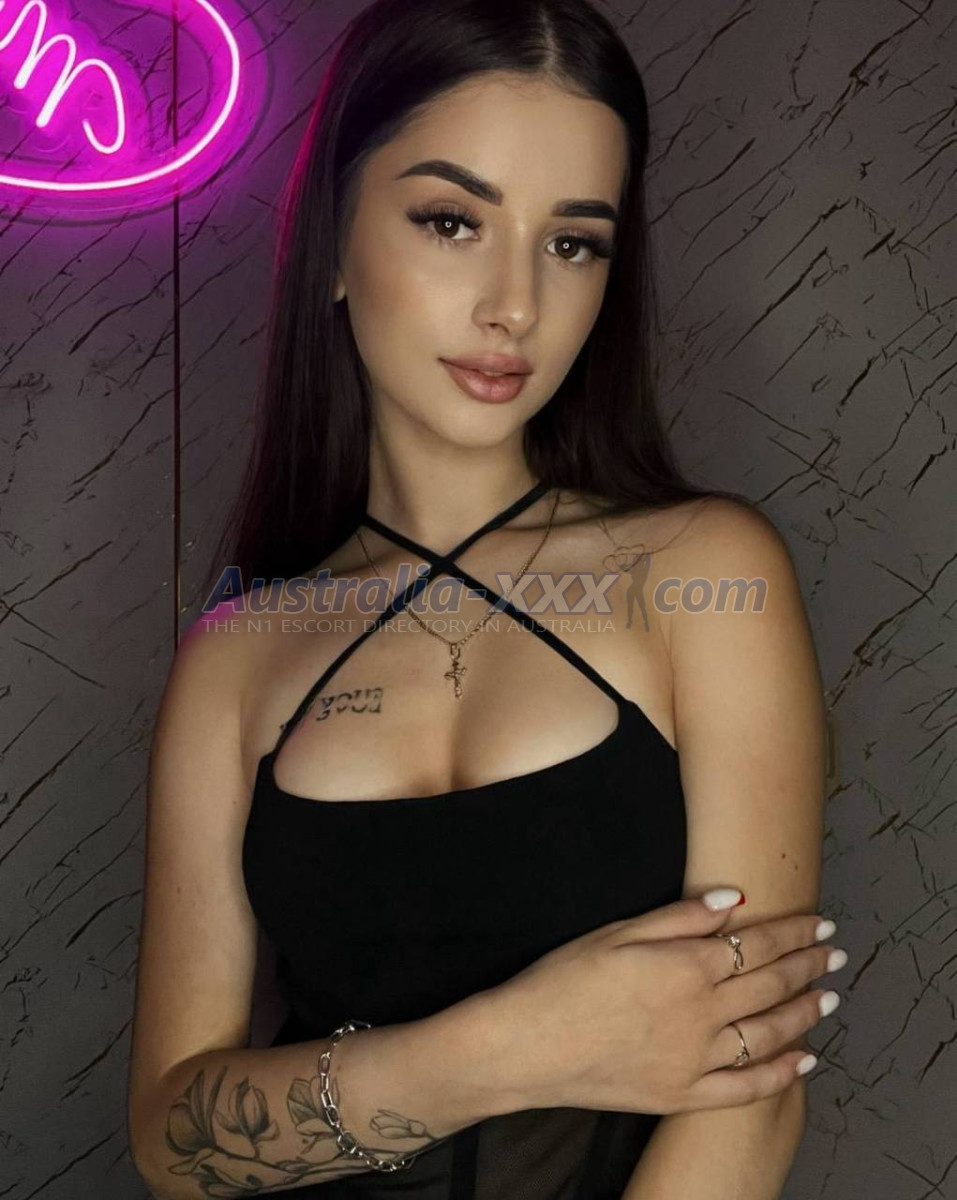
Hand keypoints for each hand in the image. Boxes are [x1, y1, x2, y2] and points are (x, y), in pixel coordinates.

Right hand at [486, 892, 843, 1114]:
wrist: (526, 1047)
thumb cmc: (563, 982)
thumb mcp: (617, 932)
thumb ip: (680, 917)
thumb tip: (732, 899)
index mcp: (685, 966)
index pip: (757, 944)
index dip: (793, 932)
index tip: (819, 923)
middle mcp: (700, 1013)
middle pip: (770, 984)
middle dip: (809, 965)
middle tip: (834, 953)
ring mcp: (695, 1059)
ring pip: (768, 1033)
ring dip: (804, 1012)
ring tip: (828, 998)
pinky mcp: (683, 1094)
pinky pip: (746, 1087)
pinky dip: (781, 1073)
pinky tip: (803, 1059)